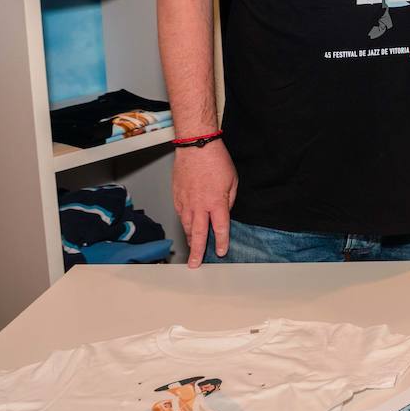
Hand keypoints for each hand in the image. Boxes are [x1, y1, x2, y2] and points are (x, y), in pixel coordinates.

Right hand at [172, 141, 237, 267]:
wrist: (196, 146)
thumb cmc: (216, 160)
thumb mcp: (233, 181)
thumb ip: (229, 200)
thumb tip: (224, 212)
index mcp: (216, 203)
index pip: (220, 228)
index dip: (221, 242)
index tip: (221, 252)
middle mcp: (199, 205)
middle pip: (198, 234)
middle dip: (198, 251)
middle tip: (195, 264)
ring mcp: (186, 201)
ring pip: (187, 226)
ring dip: (190, 239)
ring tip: (192, 249)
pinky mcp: (177, 196)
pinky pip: (181, 214)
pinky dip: (184, 223)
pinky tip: (187, 227)